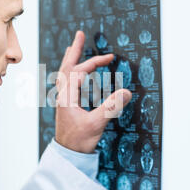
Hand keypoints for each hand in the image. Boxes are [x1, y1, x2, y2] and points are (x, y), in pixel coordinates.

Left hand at [54, 31, 131, 153]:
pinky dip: (72, 72)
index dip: (94, 63)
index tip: (110, 58)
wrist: (67, 155)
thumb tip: (126, 92)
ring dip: (71, 59)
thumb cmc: (78, 141)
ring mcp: (63, 99)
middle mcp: (63, 95)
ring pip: (65, 73)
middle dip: (75, 50)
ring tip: (73, 47)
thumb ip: (111, 107)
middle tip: (79, 34)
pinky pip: (67, 82)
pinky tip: (76, 73)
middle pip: (67, 66)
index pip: (79, 71)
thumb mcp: (96, 124)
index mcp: (67, 96)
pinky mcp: (66, 104)